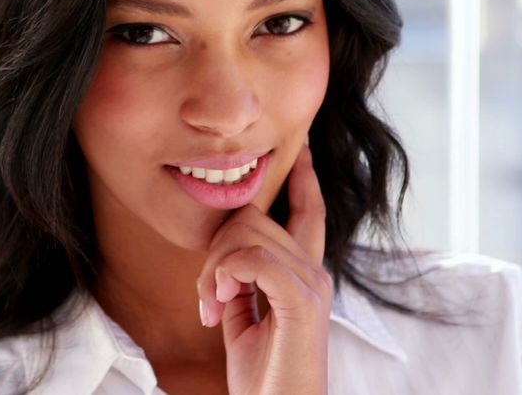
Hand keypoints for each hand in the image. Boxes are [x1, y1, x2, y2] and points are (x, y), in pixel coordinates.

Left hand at [196, 139, 331, 393]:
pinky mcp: (302, 303)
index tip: (303, 149)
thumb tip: (224, 260)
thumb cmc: (264, 380)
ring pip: (247, 234)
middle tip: (206, 297)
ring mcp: (312, 286)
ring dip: (213, 269)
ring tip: (211, 308)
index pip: (308, 213)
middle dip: (214, 249)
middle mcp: (315, 274)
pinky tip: (219, 305)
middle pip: (253, 218)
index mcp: (304, 276)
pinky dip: (225, 276)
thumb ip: (241, 285)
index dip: (304, 179)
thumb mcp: (245, 321)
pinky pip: (254, 259)